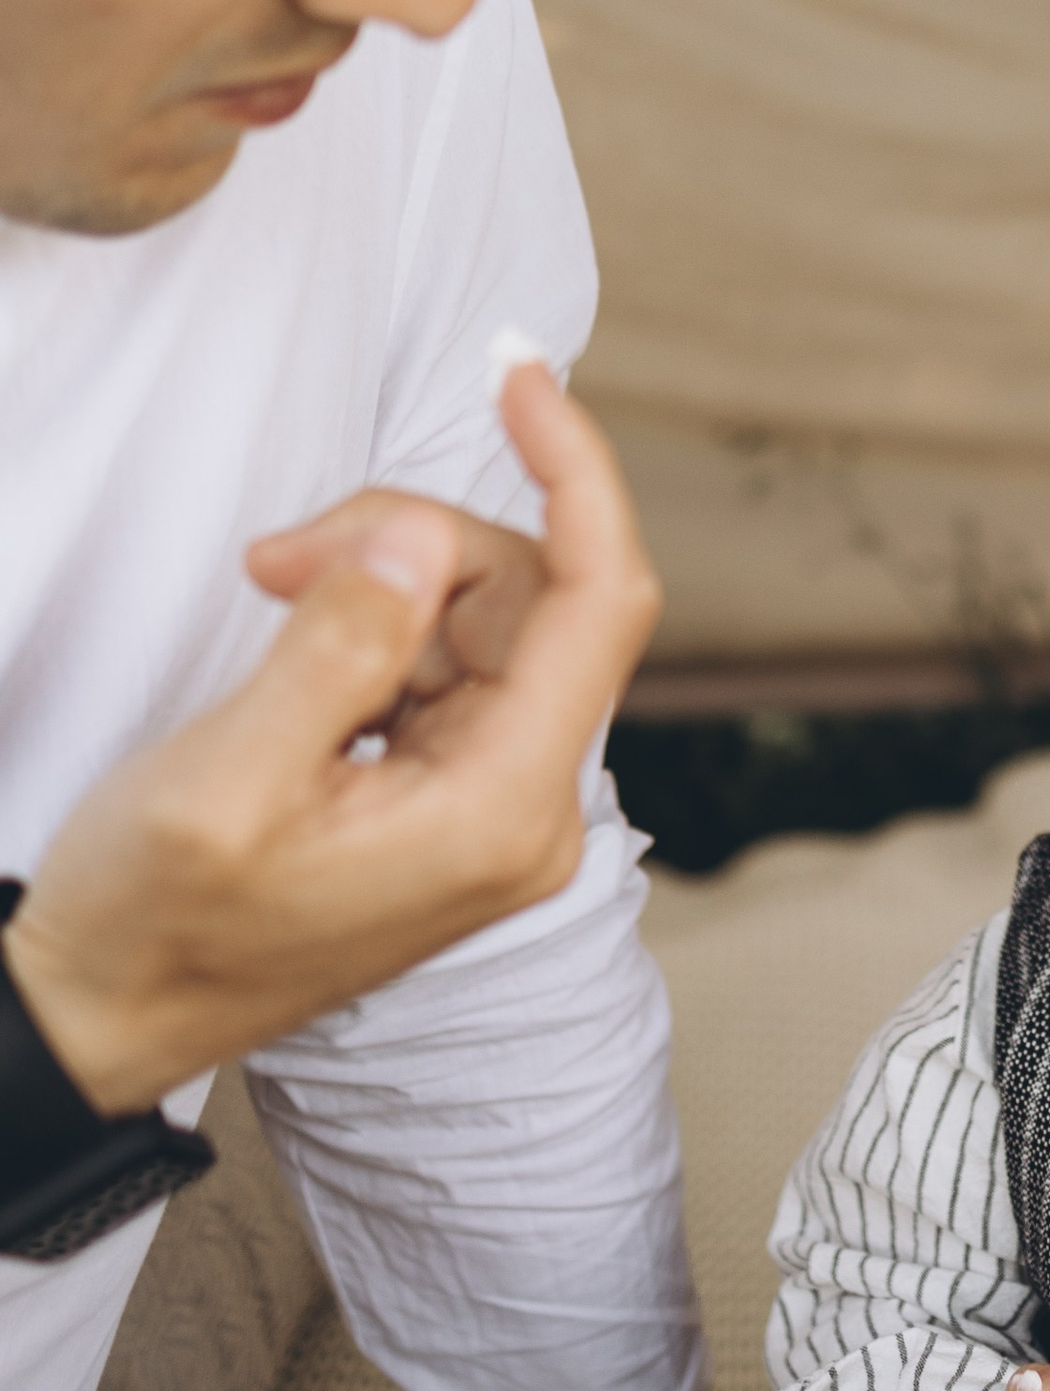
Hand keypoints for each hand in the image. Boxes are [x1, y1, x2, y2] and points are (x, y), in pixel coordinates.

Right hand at [3, 357, 659, 1112]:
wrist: (107, 1013)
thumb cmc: (155, 924)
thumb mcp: (226, 779)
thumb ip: (337, 649)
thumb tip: (418, 538)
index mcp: (504, 810)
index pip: (601, 600)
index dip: (575, 471)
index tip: (516, 378)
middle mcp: (527, 806)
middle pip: (530, 588)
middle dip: (410, 538)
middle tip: (279, 561)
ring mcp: (494, 798)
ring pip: (485, 607)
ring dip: (382, 573)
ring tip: (272, 594)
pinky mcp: (452, 785)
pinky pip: (449, 652)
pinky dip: (377, 617)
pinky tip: (300, 641)